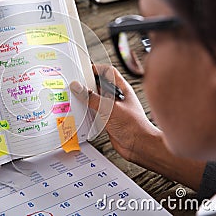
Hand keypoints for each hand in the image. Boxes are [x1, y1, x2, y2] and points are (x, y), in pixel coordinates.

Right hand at [70, 65, 205, 189]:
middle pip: (100, 84)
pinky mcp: (109, 119)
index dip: (96, 69)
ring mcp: (113, 108)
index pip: (108, 72)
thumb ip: (92, 98)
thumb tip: (78, 87)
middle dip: (88, 84)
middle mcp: (117, 97)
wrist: (139, 146)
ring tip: (76, 98)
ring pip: (96, 98)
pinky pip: (95, 110)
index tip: (84, 71)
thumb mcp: (109, 108)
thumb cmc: (133, 126)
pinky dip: (88, 110)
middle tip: (76, 85)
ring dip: (87, 98)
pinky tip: (82, 112)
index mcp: (122, 89)